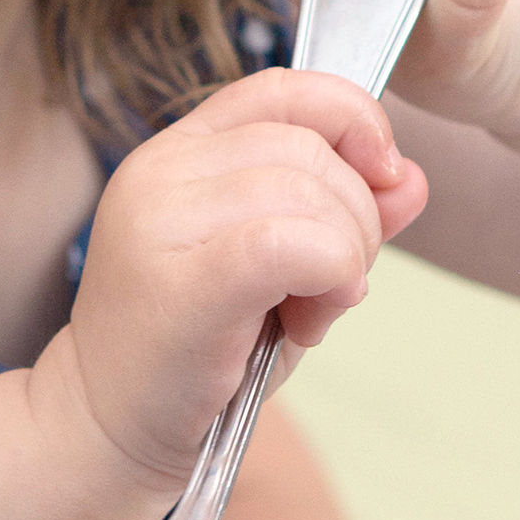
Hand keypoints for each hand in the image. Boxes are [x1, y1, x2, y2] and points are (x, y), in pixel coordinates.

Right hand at [53, 68, 425, 487]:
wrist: (107, 430)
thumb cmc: (195, 352)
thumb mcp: (280, 270)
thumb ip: (341, 216)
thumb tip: (412, 179)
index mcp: (179, 151)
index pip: (285, 89)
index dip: (354, 118)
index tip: (384, 175)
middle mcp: (161, 169)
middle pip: (311, 148)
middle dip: (357, 217)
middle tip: (332, 286)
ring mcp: (162, 220)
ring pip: (310, 195)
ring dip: (344, 257)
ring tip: (309, 312)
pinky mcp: (183, 279)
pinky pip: (296, 244)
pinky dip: (330, 277)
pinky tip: (308, 320)